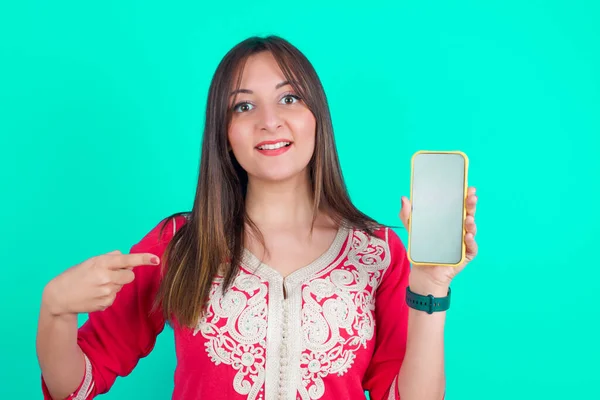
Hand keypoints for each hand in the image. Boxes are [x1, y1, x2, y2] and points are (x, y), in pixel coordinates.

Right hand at [42, 250, 159, 315]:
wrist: (58, 297)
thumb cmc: (76, 275)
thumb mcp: (90, 261)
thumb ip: (111, 258)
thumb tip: (127, 258)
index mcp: (101, 263)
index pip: (126, 260)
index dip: (143, 259)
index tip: (156, 259)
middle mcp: (106, 278)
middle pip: (130, 275)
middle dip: (123, 275)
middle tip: (107, 275)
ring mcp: (106, 292)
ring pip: (122, 287)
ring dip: (114, 285)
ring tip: (96, 285)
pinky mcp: (106, 304)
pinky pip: (115, 297)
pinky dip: (108, 295)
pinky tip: (94, 295)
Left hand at [399, 187, 477, 290]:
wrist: (423, 273)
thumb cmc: (422, 250)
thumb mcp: (413, 231)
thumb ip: (408, 216)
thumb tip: (404, 198)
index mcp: (449, 222)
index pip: (459, 206)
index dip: (464, 197)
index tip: (467, 187)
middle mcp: (459, 230)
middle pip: (468, 215)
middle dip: (471, 205)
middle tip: (471, 197)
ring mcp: (463, 243)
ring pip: (471, 230)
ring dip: (471, 223)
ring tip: (468, 218)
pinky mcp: (465, 256)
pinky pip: (471, 248)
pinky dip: (470, 242)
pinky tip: (467, 236)